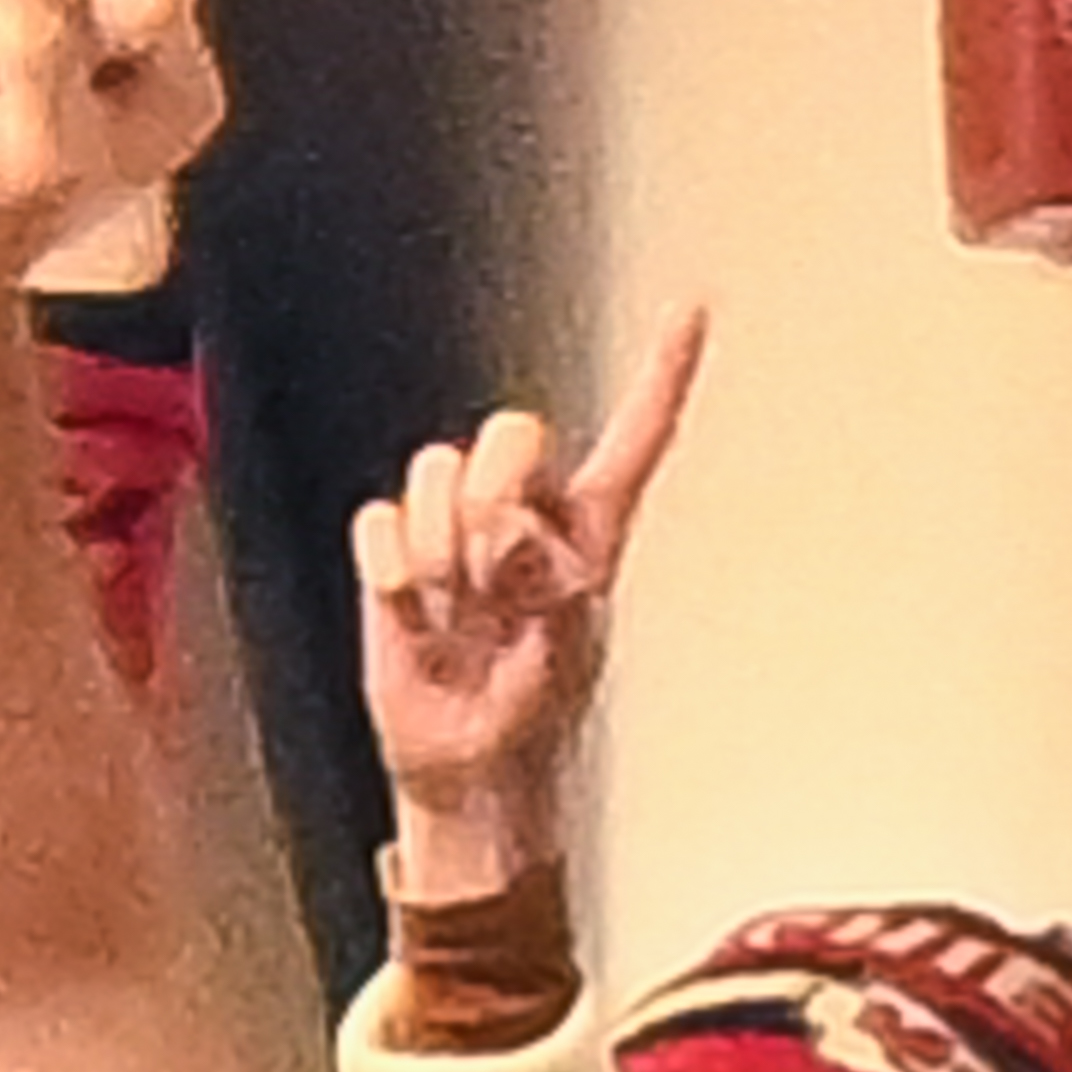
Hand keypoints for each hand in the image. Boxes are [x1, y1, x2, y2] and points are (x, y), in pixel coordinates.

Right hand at [356, 309, 708, 902]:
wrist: (466, 765)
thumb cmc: (532, 715)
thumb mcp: (566, 653)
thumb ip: (551, 584)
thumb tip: (506, 531)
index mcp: (591, 531)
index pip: (635, 440)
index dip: (662, 375)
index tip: (692, 307)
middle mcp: (527, 513)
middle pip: (511, 433)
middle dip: (495, 495)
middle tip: (494, 577)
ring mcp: (455, 527)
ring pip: (437, 467)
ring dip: (441, 545)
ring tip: (455, 611)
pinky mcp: (394, 551)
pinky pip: (379, 516)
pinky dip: (389, 563)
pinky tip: (410, 607)